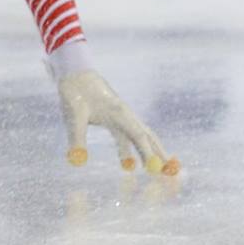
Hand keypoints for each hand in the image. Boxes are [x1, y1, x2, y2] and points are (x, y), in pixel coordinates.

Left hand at [58, 70, 176, 173]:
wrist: (74, 72)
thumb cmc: (74, 93)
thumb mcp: (74, 116)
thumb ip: (76, 138)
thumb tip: (77, 160)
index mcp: (119, 113)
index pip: (139, 137)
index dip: (148, 153)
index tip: (156, 169)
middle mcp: (125, 115)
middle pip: (147, 137)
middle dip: (159, 154)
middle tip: (170, 172)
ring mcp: (121, 116)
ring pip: (140, 136)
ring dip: (148, 152)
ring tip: (155, 170)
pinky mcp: (113, 117)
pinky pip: (128, 136)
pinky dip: (134, 148)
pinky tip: (131, 160)